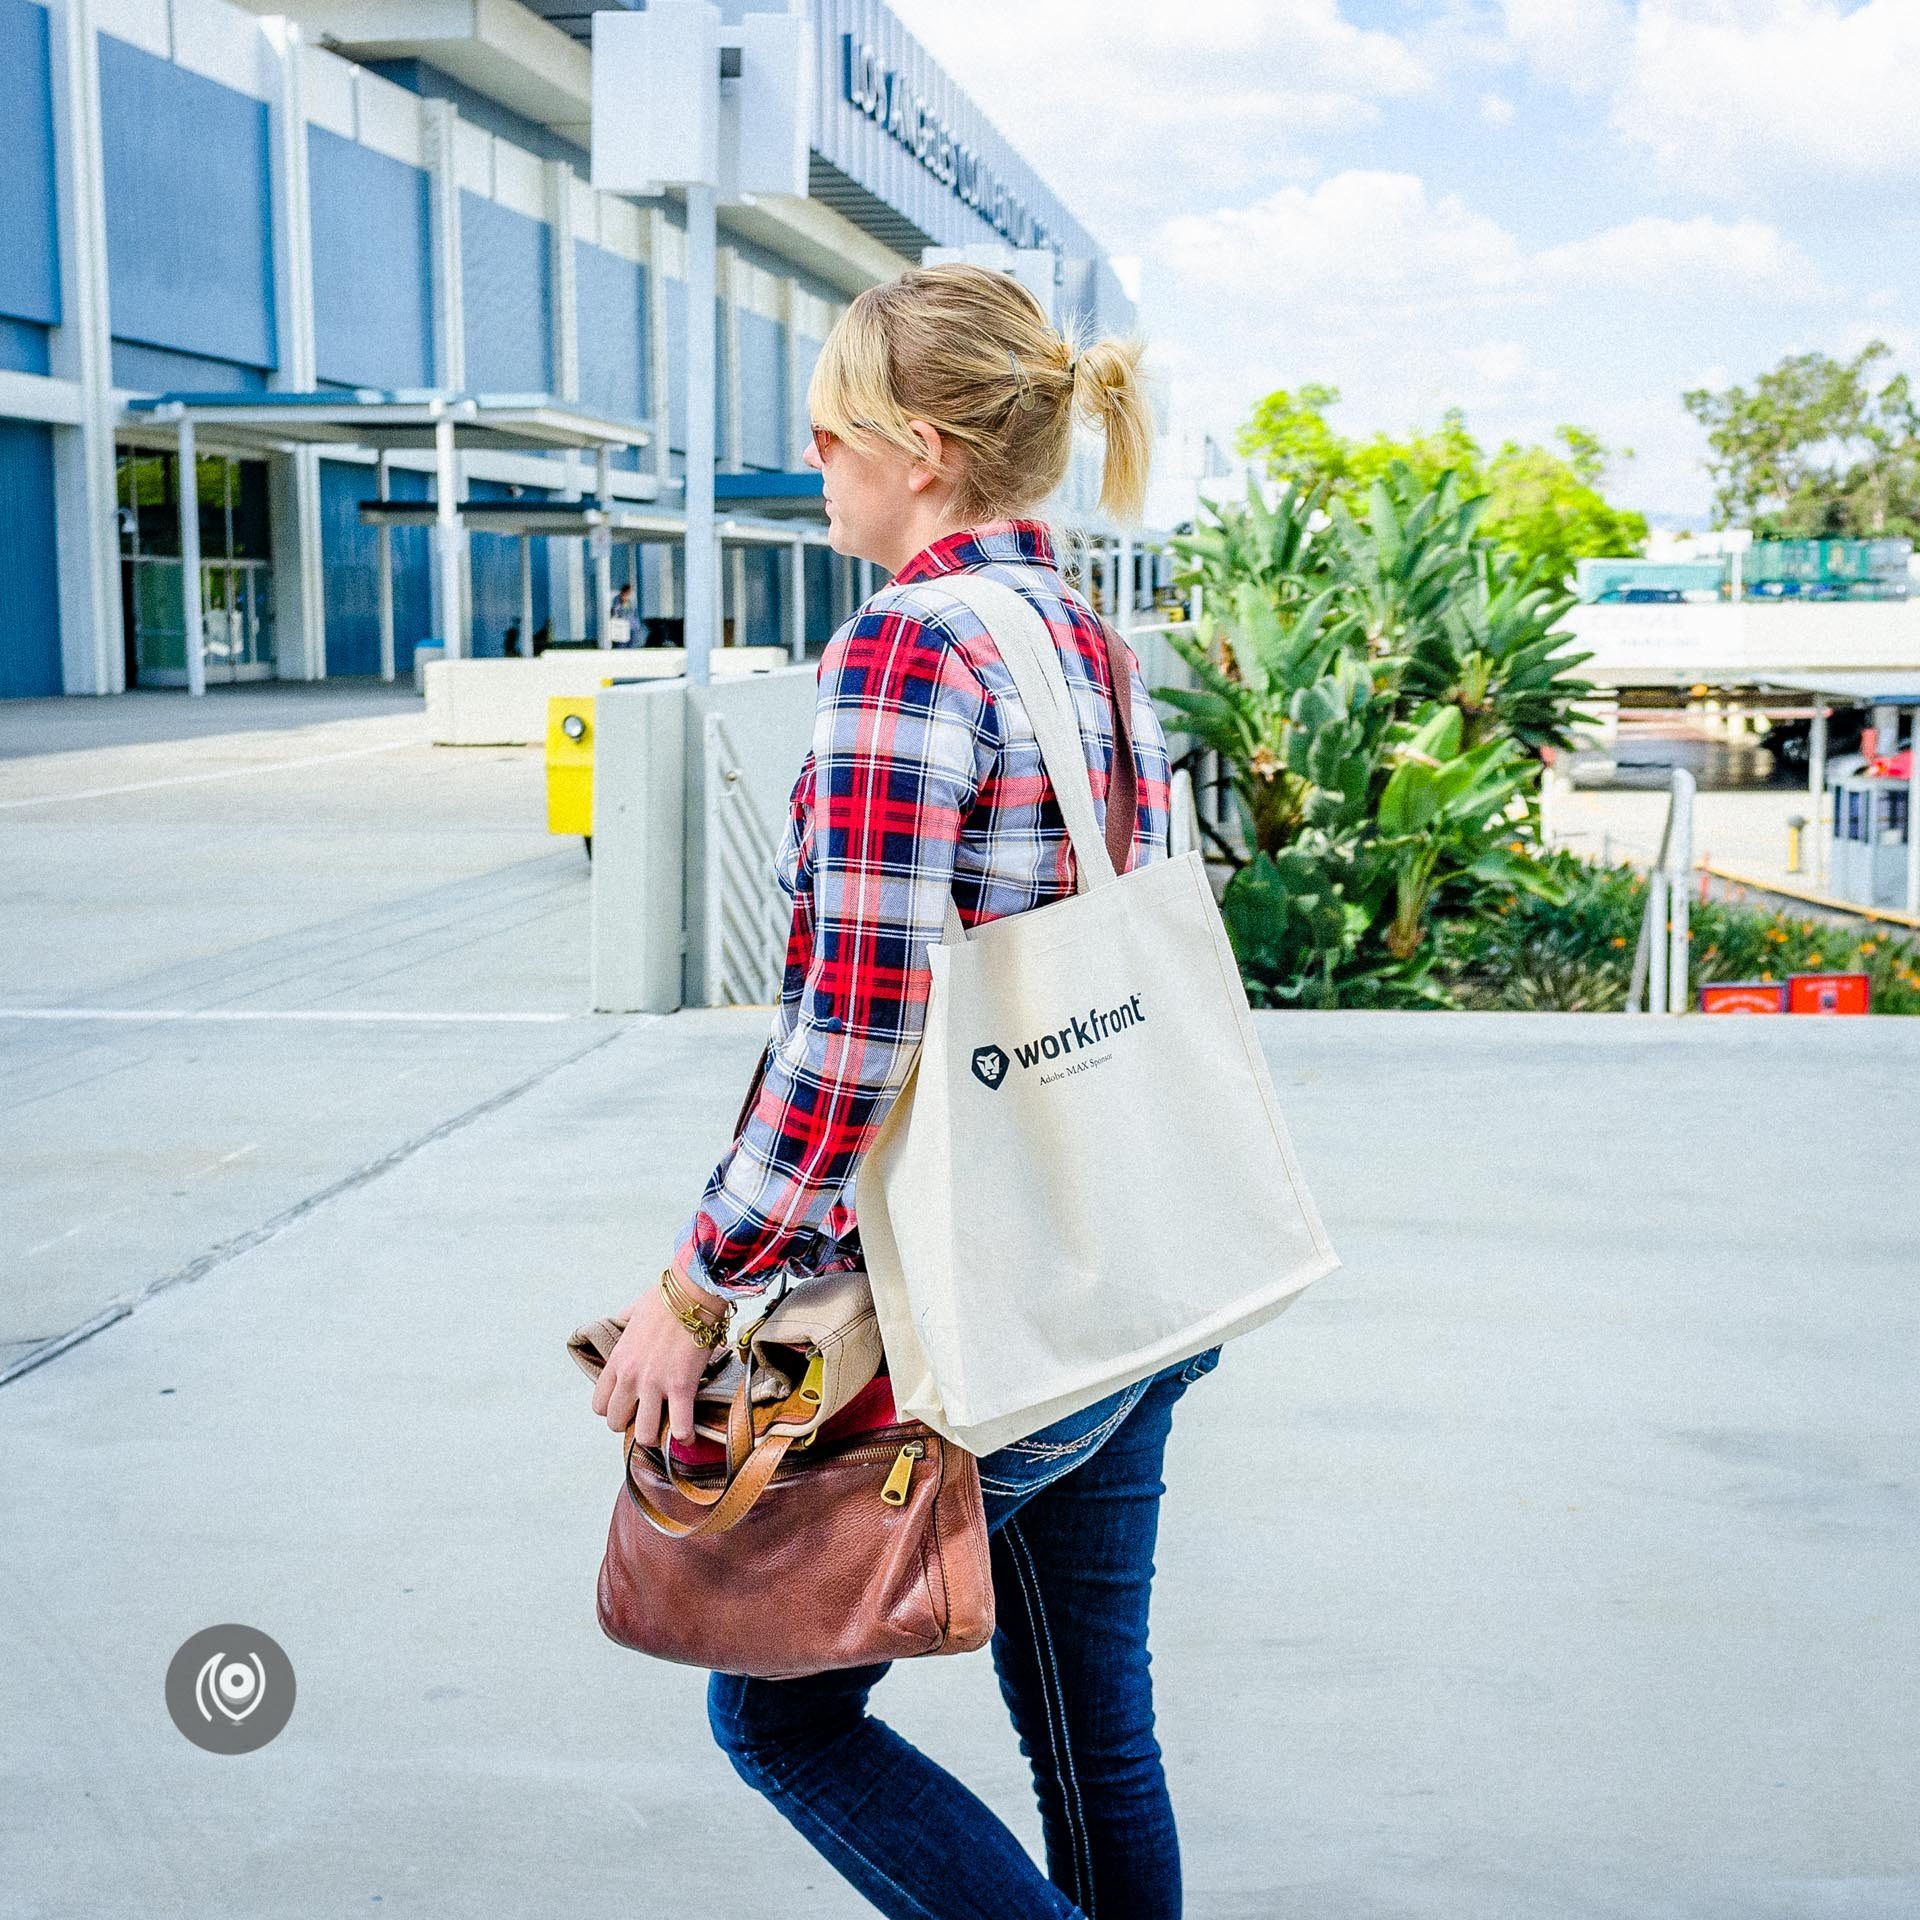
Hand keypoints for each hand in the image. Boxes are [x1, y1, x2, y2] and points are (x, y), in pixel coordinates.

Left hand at [590, 1273, 717, 1444]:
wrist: (691, 1293)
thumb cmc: (666, 1298)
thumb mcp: (633, 1310)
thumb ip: (623, 1321)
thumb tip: (622, 1319)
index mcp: (617, 1361)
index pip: (599, 1404)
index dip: (614, 1410)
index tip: (629, 1406)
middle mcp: (630, 1377)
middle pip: (616, 1422)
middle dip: (632, 1424)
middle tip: (648, 1418)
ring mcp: (654, 1384)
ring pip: (645, 1433)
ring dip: (656, 1436)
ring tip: (667, 1430)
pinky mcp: (681, 1387)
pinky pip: (679, 1427)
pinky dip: (685, 1436)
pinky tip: (689, 1435)